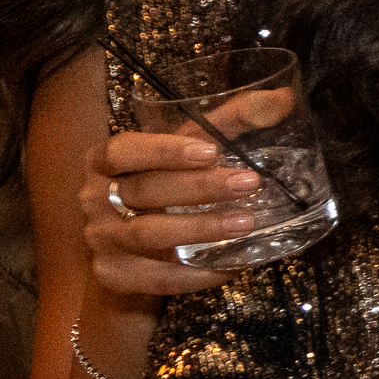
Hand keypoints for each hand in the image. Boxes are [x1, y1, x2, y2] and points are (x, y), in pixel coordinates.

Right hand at [82, 129, 248, 298]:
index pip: (122, 150)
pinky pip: (156, 278)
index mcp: (104, 162)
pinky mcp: (115, 275)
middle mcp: (95, 199)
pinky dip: (194, 274)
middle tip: (248, 184)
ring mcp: (102, 240)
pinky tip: (229, 265)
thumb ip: (227, 123)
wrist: (132, 252)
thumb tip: (282, 99)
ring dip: (199, 229)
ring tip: (246, 223)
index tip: (210, 151)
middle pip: (144, 191)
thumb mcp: (186, 151)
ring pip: (148, 234)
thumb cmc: (163, 187)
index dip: (163, 150)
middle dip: (199, 188)